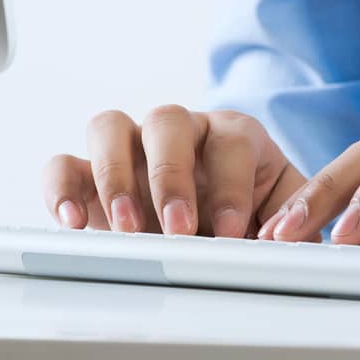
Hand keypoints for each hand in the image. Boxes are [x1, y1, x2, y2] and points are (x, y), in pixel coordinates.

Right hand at [43, 106, 305, 238]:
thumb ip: (297, 223)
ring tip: (128, 228)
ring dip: (115, 175)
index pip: (229, 141)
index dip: (231, 184)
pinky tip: (74, 224)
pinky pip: (64, 164)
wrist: (221, 229)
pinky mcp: (90, 175)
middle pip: (166, 119)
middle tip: (179, 228)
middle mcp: (179, 131)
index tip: (232, 232)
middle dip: (171, 175)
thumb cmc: (255, 216)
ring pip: (109, 127)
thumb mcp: (287, 216)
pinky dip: (61, 189)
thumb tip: (292, 240)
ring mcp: (131, 147)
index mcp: (232, 135)